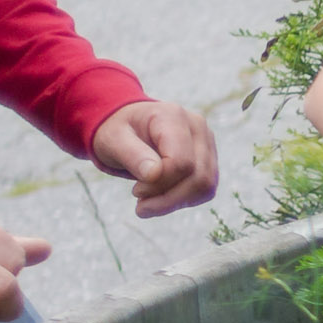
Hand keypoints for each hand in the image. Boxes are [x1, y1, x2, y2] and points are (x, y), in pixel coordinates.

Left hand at [91, 97, 219, 216]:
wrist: (127, 128)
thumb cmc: (118, 133)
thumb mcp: (113, 140)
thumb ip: (132, 155)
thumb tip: (154, 174)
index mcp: (173, 117)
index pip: (181, 161)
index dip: (160, 184)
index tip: (135, 191)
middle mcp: (197, 127)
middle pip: (198, 176)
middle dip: (168, 199)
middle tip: (140, 205)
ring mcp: (207, 144)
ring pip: (206, 186)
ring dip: (175, 203)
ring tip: (148, 204)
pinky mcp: (209, 161)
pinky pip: (206, 190)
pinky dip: (182, 201)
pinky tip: (161, 199)